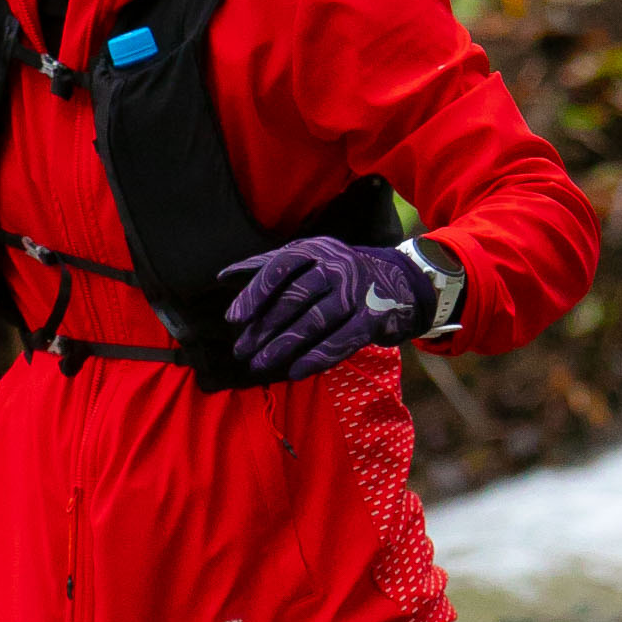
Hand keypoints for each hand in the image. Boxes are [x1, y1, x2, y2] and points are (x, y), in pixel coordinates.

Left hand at [222, 234, 434, 380]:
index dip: (255, 293)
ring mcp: (357, 292)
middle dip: (264, 328)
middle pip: (294, 298)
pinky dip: (316, 358)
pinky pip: (340, 342)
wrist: (398, 282)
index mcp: (315, 249)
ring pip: (314, 322)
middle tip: (241, 350)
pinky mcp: (373, 318)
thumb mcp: (307, 259)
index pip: (280, 268)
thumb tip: (222, 276)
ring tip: (259, 364)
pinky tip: (295, 372)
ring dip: (283, 347)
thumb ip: (266, 266)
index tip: (234, 318)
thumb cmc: (338, 273)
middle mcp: (337, 266)